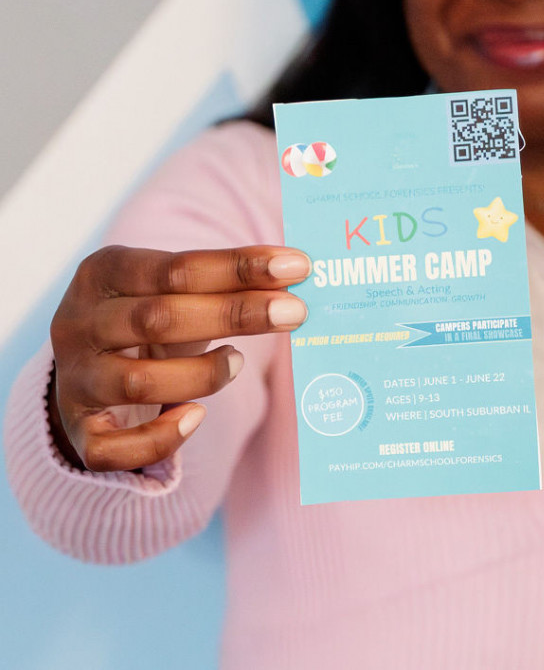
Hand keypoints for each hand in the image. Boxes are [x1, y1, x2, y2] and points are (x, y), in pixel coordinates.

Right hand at [48, 244, 309, 471]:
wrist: (91, 360)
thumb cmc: (150, 314)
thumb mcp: (174, 287)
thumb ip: (224, 282)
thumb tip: (295, 274)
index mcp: (102, 272)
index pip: (177, 267)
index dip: (239, 267)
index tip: (295, 266)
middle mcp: (78, 324)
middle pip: (160, 319)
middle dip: (237, 314)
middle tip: (294, 311)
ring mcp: (76, 381)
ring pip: (139, 382)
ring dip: (203, 374)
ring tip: (238, 361)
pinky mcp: (81, 432)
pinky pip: (113, 449)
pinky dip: (161, 437)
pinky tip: (196, 416)